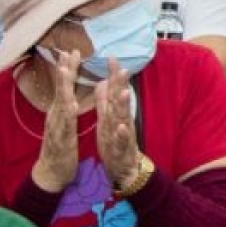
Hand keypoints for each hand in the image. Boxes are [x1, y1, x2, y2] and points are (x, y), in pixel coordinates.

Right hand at [32, 49, 80, 191]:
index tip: (73, 50)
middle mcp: (57, 115)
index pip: (65, 85)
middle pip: (61, 89)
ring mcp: (57, 126)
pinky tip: (71, 105)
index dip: (69, 68)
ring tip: (65, 70)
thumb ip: (68, 105)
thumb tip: (69, 90)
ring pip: (61, 103)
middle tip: (67, 52)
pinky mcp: (61, 139)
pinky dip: (68, 115)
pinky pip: (65, 126)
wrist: (52, 172)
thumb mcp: (66, 122)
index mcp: (61, 110)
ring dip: (63, 86)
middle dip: (64, 70)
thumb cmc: (61, 145)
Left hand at [95, 58, 140, 188]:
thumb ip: (104, 102)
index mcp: (114, 113)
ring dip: (124, 106)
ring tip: (123, 93)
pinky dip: (122, 133)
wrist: (123, 168)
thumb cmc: (114, 142)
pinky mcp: (123, 148)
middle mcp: (121, 120)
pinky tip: (121, 127)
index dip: (113, 75)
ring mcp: (124, 133)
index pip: (114, 91)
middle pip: (120, 101)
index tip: (111, 58)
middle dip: (121, 85)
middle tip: (122, 69)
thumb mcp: (106, 120)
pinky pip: (122, 140)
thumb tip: (101, 82)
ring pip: (124, 118)